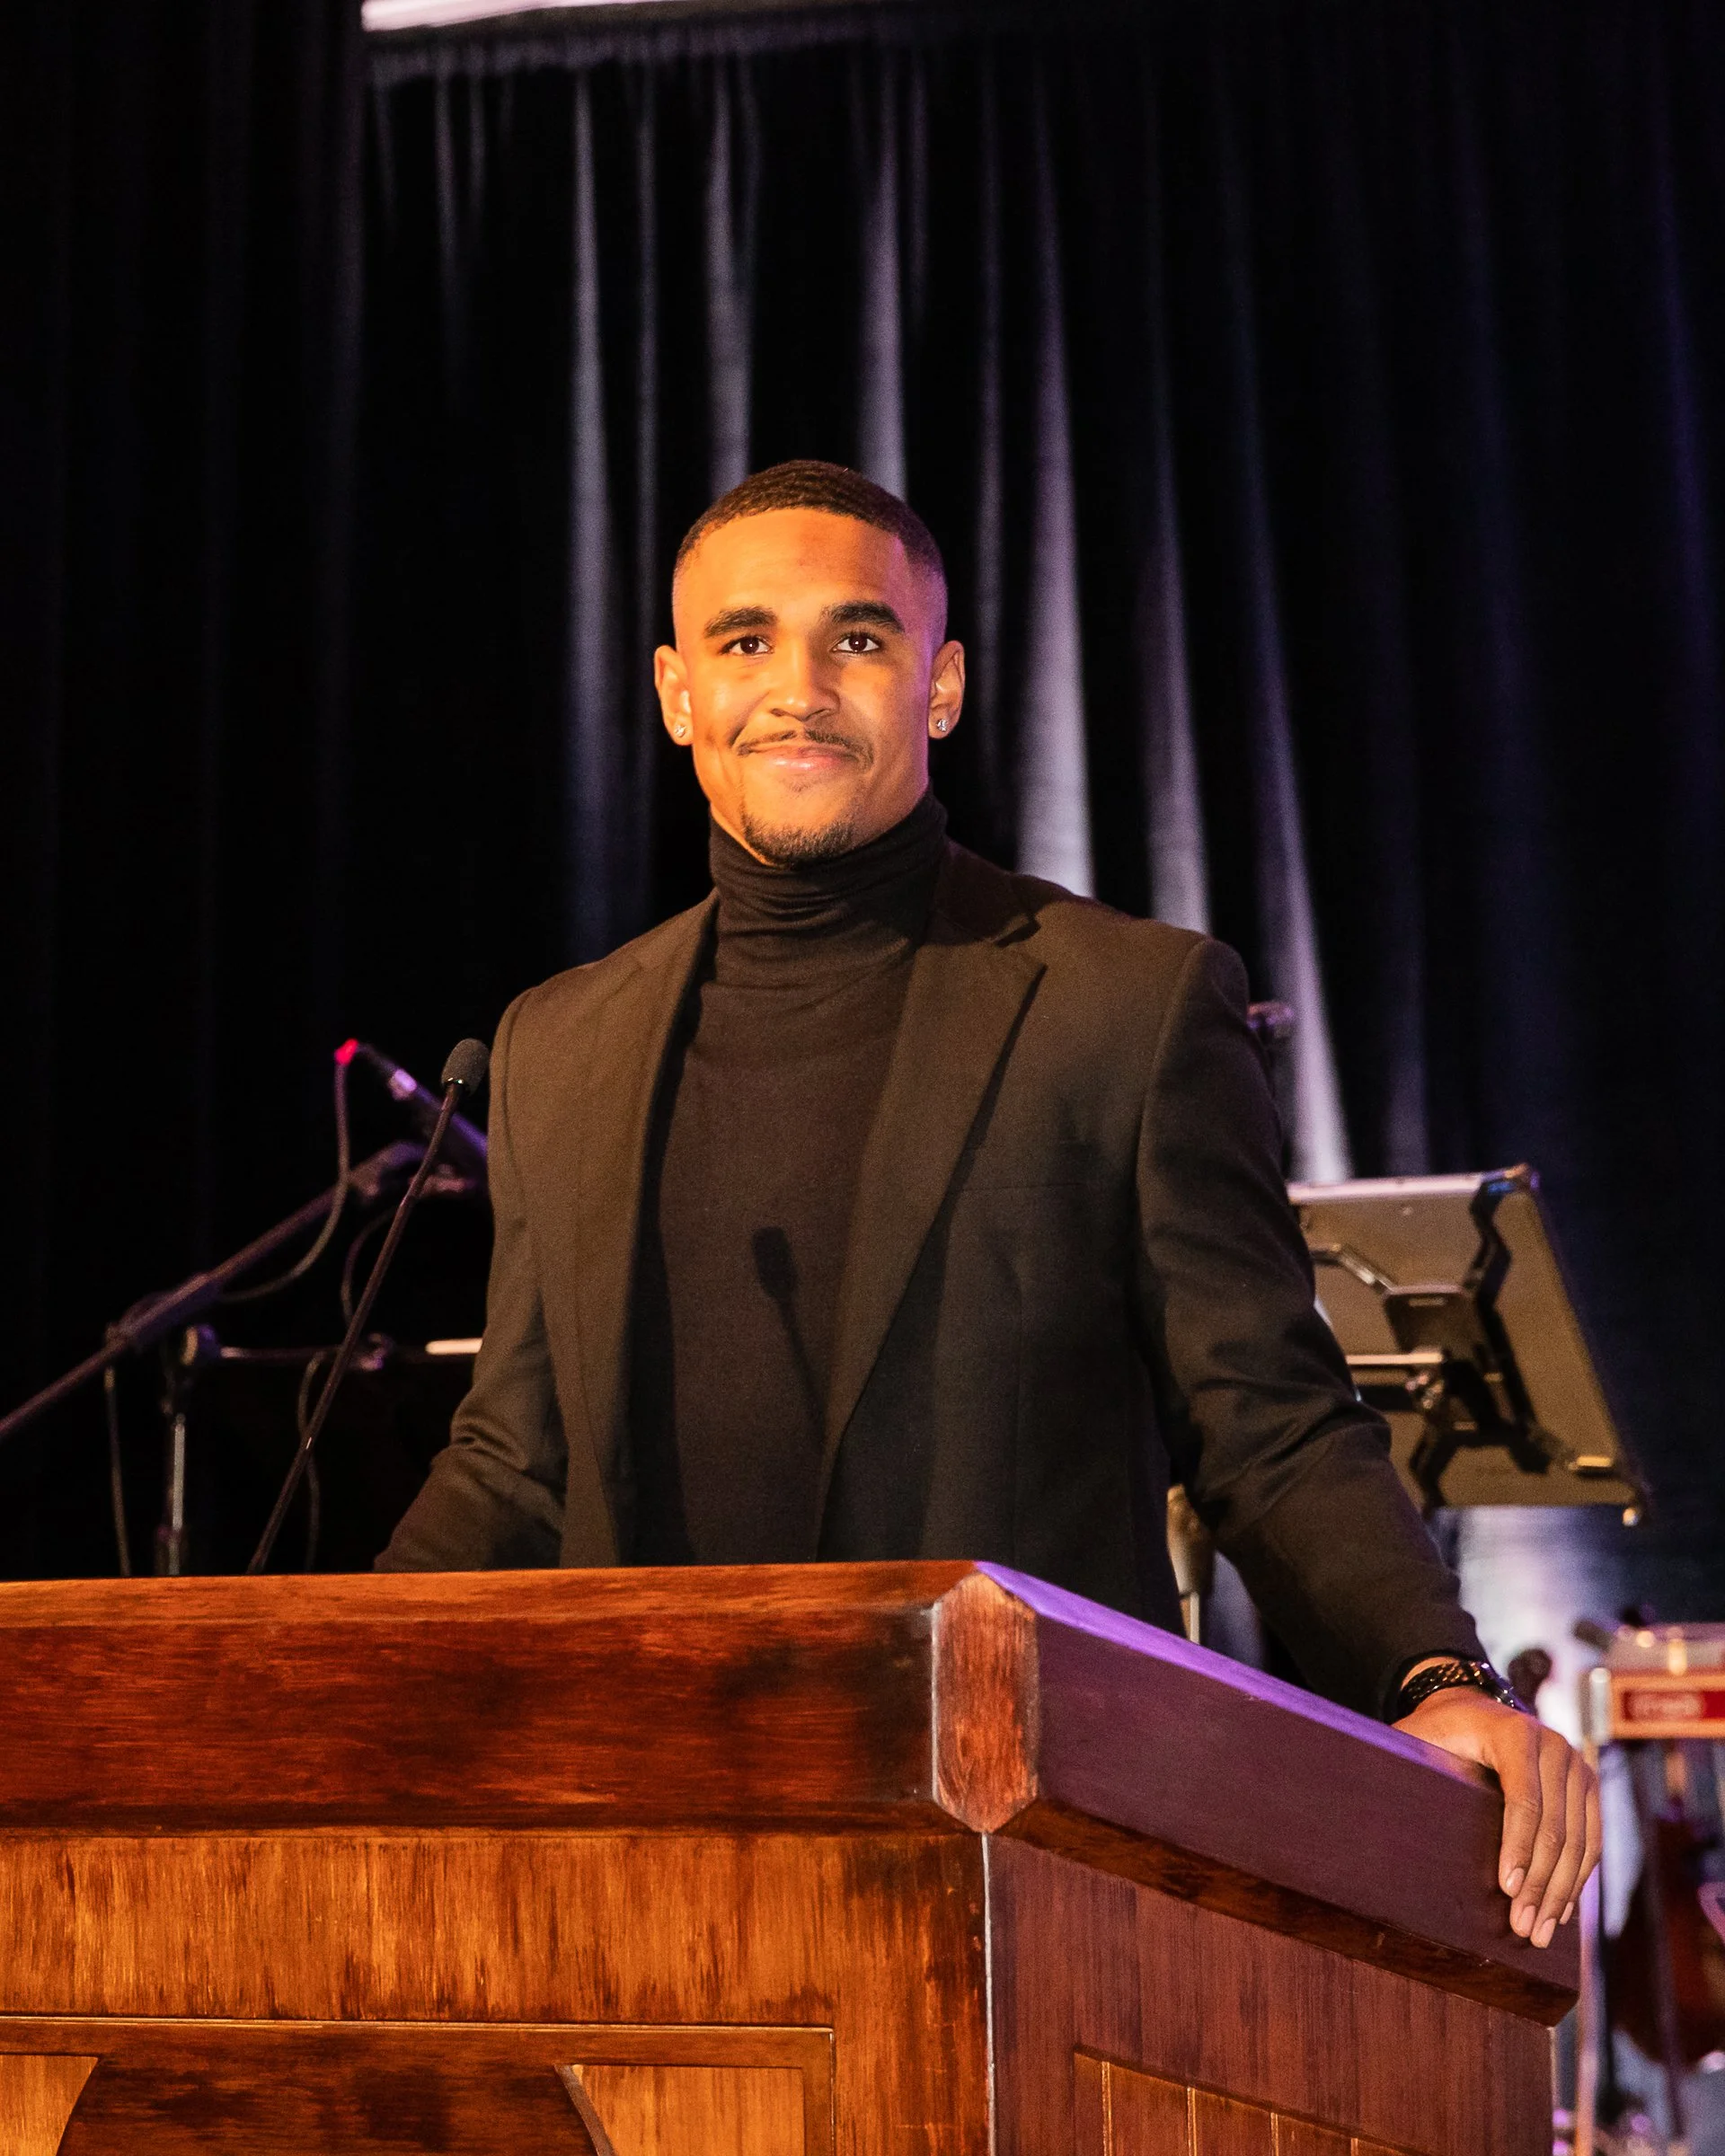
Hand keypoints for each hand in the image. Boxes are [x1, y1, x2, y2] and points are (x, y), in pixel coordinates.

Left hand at [1394, 1687, 1600, 1947]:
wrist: (1471, 1710)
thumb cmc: (1436, 1732)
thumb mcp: (1416, 1739)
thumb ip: (1405, 1762)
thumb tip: (1379, 1806)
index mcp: (1513, 1733)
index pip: (1524, 1800)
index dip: (1518, 1848)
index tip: (1507, 1890)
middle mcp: (1553, 1745)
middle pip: (1555, 1827)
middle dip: (1540, 1884)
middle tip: (1524, 1929)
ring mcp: (1576, 1764)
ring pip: (1578, 1840)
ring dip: (1560, 1892)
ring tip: (1539, 1932)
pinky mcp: (1586, 1785)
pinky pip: (1590, 1838)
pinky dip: (1577, 1878)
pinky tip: (1560, 1911)